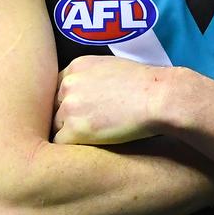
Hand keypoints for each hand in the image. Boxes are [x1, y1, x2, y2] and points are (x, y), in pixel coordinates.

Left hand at [53, 55, 168, 144]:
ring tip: (89, 140)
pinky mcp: (73, 130)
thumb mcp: (111, 67)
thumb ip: (91, 77)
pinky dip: (74, 148)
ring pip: (56, 127)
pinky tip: (89, 148)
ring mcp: (69, 107)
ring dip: (70, 134)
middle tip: (85, 129)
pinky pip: (61, 145)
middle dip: (66, 119)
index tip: (79, 112)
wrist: (158, 98)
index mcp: (76, 66)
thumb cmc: (145, 84)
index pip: (58, 88)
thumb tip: (86, 94)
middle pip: (55, 108)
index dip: (68, 102)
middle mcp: (68, 84)